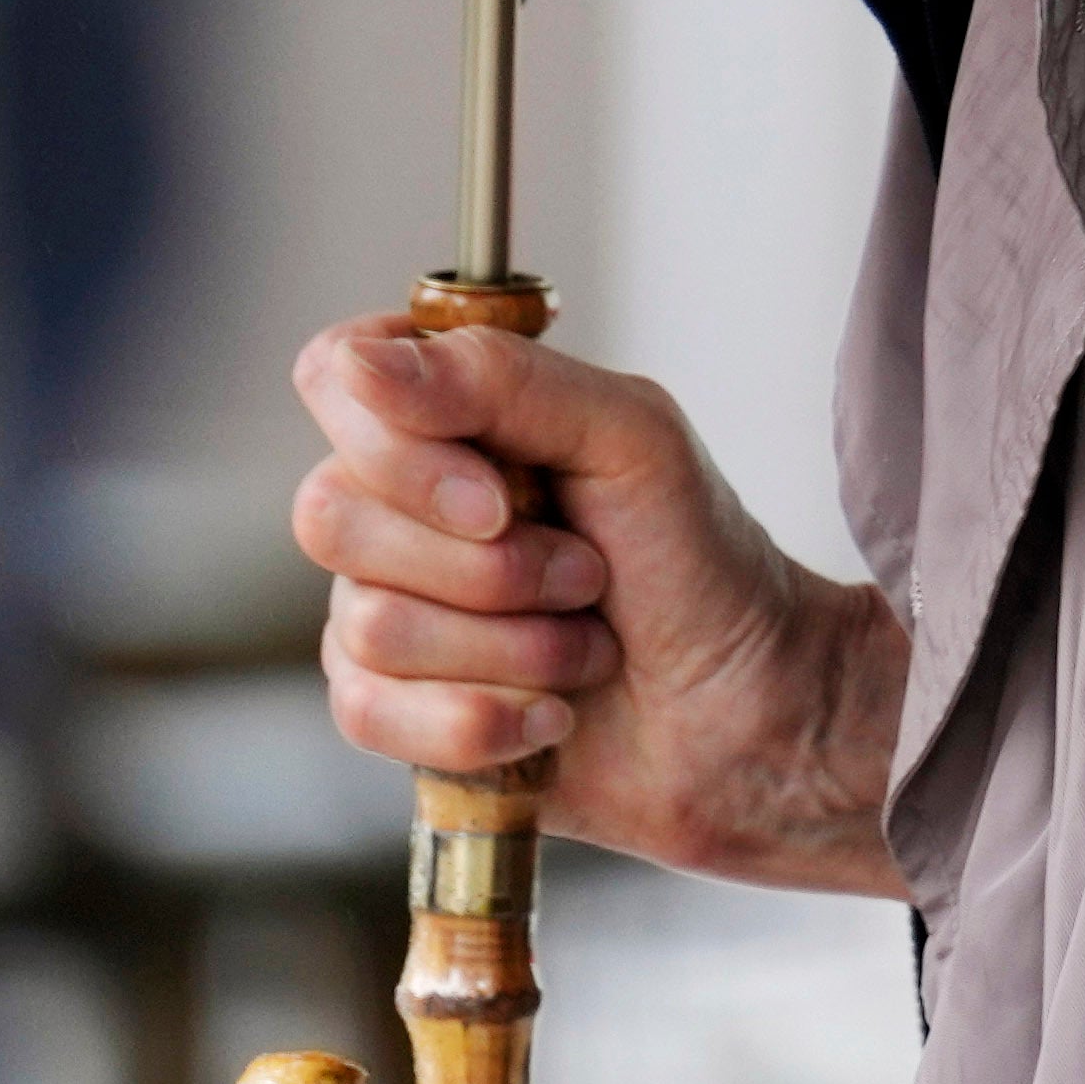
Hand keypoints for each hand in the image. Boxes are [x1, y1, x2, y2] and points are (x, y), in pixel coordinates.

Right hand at [290, 307, 898, 892]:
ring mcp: (393, 609)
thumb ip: (500, 379)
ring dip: (511, 648)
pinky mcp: (400, 711)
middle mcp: (405, 508)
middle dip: (487, 567)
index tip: (499, 496)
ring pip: (367, 625)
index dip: (399, 448)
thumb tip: (362, 363)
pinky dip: (481, 720)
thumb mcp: (631, 436)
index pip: (336, 378)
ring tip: (587, 646)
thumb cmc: (703, 561)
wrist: (754, 712)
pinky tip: (550, 717)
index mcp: (455, 418)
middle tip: (586, 574)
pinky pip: (369, 714)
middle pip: (330, 515)